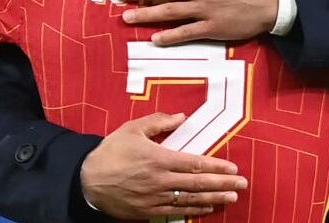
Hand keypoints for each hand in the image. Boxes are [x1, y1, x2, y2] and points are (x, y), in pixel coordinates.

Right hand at [80, 112, 246, 218]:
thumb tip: (181, 117)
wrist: (87, 181)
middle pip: (198, 184)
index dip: (216, 167)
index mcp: (159, 158)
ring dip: (213, 199)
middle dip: (223, 184)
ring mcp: (155, 199)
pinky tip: (207, 208)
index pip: (195, 164)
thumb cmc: (111, 152)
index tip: (233, 168)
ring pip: (190, 200)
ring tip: (231, 198)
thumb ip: (158, 121)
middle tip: (242, 185)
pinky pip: (176, 211)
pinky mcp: (148, 211)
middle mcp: (161, 180)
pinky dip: (194, 210)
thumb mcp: (132, 129)